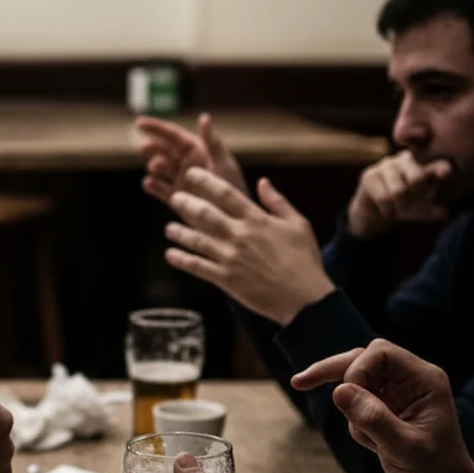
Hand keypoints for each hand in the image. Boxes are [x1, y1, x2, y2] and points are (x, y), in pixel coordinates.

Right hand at [137, 113, 247, 201]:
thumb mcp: (224, 163)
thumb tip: (204, 117)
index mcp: (197, 150)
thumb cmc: (234, 187)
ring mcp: (179, 180)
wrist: (232, 219)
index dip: (156, 128)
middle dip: (152, 148)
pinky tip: (149, 184)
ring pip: (159, 168)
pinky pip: (159, 189)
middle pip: (163, 150)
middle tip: (144, 149)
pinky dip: (152, 186)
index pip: (174, 135)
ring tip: (155, 168)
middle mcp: (186, 163)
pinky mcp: (175, 198)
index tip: (139, 123)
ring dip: (154, 165)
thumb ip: (212, 142)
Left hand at [164, 168, 333, 324]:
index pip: (225, 193)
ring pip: (197, 240)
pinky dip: (182, 260)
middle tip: (175, 198)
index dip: (205, 181)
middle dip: (186, 203)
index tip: (191, 174)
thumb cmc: (304, 260)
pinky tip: (170, 255)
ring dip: (179, 233)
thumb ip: (277, 201)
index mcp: (256, 219)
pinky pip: (198, 267)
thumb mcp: (298, 224)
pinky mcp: (226, 279)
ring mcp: (230, 258)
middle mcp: (240, 235)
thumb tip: (263, 181)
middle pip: (204, 214)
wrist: (304, 298)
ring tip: (169, 228)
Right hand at [290, 339, 473, 472]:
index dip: (358, 368)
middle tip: (299, 383)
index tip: (346, 395)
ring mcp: (398, 391)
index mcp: (424, 380)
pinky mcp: (387, 405)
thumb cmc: (434, 471)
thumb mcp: (403, 448)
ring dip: (350, 408)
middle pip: (363, 358)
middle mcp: (411, 379)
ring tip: (369, 441)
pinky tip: (371, 442)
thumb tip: (339, 391)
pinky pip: (357, 400)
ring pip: (356, 379)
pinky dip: (353, 419)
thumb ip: (373, 418)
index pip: (381, 353)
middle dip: (334, 373)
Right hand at [347, 150, 452, 237]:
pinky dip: (388, 210)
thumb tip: (443, 212)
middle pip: (417, 179)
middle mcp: (408, 159)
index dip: (441, 168)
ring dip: (400, 206)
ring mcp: (388, 165)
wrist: (374, 208)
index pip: (437, 165)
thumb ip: (432, 210)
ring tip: (399, 208)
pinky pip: (384, 198)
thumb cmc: (404, 204)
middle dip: (418, 195)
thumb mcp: (421, 209)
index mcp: (426, 164)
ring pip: (399, 192)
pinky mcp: (371, 175)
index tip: (446, 173)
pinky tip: (387, 209)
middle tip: (414, 202)